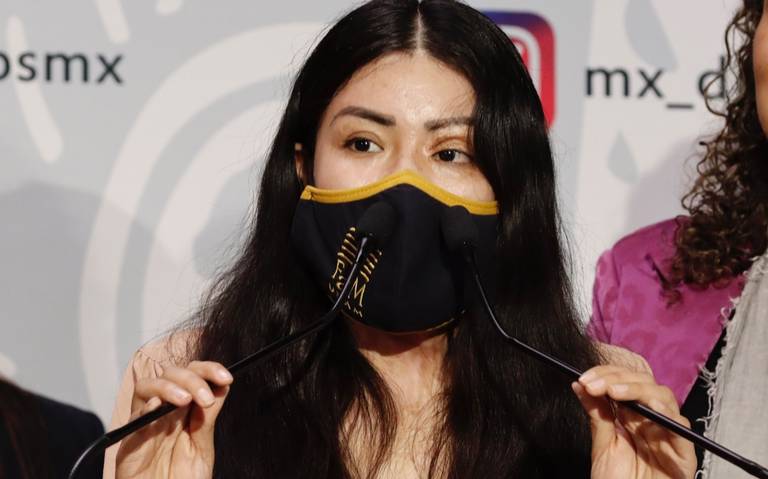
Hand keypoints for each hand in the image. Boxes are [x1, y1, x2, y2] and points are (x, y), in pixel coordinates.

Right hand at [115, 361, 232, 478]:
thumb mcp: (202, 449)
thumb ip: (207, 419)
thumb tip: (221, 386)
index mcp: (184, 411)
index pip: (192, 376)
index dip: (208, 370)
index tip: (226, 377)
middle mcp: (164, 413)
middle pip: (171, 375)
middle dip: (192, 379)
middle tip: (206, 398)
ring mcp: (145, 424)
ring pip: (147, 386)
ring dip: (168, 387)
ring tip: (185, 400)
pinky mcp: (129, 442)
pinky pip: (132, 418)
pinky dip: (144, 408)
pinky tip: (156, 407)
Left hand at [573, 365, 695, 478]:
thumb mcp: (602, 445)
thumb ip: (596, 414)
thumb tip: (579, 384)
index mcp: (632, 416)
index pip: (624, 382)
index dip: (606, 374)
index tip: (585, 378)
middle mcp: (651, 420)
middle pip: (643, 383)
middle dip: (617, 378)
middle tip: (595, 384)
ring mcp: (668, 433)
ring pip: (662, 397)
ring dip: (637, 389)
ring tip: (614, 391)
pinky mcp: (683, 453)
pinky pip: (681, 427)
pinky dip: (667, 414)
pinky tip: (649, 408)